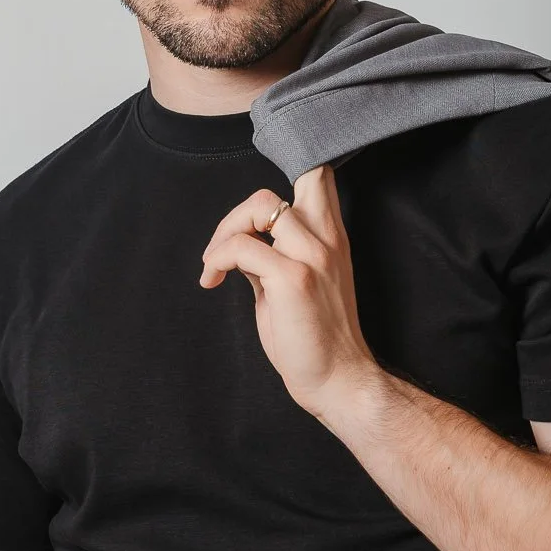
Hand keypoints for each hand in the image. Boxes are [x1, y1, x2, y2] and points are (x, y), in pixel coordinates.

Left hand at [198, 163, 378, 419]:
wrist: (338, 380)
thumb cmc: (314, 337)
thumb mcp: (295, 285)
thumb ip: (273, 257)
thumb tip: (240, 245)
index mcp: (332, 238)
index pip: (319, 175)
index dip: (287, 170)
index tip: (251, 215)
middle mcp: (326, 239)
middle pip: (291, 179)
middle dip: (245, 207)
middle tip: (228, 244)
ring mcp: (311, 256)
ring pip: (260, 206)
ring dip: (225, 232)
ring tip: (214, 265)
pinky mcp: (292, 278)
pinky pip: (240, 248)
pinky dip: (217, 259)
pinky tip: (212, 281)